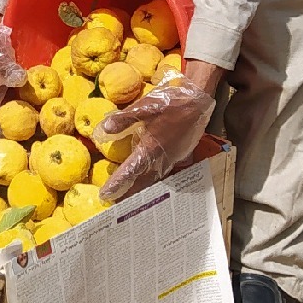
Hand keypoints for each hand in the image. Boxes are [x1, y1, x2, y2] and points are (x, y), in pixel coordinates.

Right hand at [0, 10, 26, 162]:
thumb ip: (9, 71)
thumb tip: (20, 80)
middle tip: (7, 165)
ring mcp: (0, 97)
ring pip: (4, 120)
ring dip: (11, 135)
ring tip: (26, 152)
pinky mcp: (8, 91)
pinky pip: (15, 108)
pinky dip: (24, 117)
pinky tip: (38, 125)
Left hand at [95, 73, 215, 202]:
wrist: (198, 99)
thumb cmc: (170, 102)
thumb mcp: (144, 107)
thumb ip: (124, 119)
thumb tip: (104, 129)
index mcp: (150, 148)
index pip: (130, 171)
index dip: (117, 184)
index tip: (105, 196)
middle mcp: (162, 158)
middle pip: (142, 182)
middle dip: (129, 193)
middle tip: (115, 203)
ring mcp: (173, 158)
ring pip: (154, 178)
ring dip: (141, 187)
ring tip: (128, 195)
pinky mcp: (180, 154)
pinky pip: (163, 171)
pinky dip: (153, 177)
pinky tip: (148, 177)